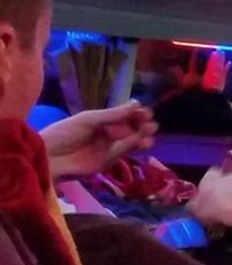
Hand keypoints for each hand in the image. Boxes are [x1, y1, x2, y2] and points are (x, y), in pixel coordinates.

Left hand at [42, 101, 156, 179]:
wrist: (48, 156)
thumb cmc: (64, 133)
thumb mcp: (89, 119)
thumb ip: (114, 114)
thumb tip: (137, 102)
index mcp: (100, 121)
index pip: (123, 116)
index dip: (135, 114)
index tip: (146, 111)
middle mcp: (106, 134)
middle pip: (129, 128)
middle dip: (142, 125)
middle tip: (151, 123)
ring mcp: (107, 148)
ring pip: (130, 141)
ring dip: (142, 136)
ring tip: (150, 131)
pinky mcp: (107, 162)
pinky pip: (123, 152)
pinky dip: (133, 146)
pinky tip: (141, 140)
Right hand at [188, 169, 231, 234]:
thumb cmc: (217, 210)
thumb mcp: (197, 212)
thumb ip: (193, 207)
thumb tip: (192, 207)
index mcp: (211, 177)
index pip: (206, 178)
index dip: (205, 190)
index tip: (204, 201)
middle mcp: (230, 175)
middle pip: (224, 183)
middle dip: (222, 193)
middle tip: (218, 209)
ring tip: (231, 216)